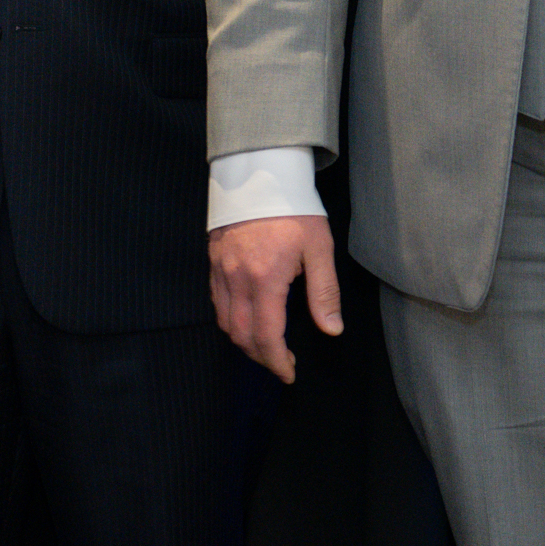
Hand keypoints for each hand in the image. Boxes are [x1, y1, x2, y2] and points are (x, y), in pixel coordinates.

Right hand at [209, 214, 341, 382]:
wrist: (261, 172)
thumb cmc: (294, 207)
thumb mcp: (319, 247)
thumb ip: (324, 292)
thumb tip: (331, 329)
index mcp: (266, 278)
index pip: (266, 336)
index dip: (277, 361)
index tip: (289, 373)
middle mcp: (237, 279)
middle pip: (241, 335)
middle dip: (261, 357)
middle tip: (280, 364)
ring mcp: (221, 270)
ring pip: (225, 322)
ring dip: (244, 341)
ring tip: (265, 346)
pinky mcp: (213, 260)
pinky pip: (216, 301)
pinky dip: (230, 320)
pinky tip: (247, 318)